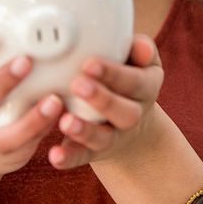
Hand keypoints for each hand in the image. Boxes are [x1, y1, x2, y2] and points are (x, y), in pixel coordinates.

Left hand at [48, 34, 163, 169]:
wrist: (131, 122)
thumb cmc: (127, 77)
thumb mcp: (139, 61)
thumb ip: (139, 49)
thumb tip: (141, 46)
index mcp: (146, 88)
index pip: (135, 81)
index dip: (114, 74)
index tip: (90, 63)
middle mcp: (134, 115)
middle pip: (125, 112)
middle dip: (101, 99)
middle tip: (77, 84)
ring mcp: (114, 136)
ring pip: (103, 138)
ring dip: (85, 131)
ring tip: (65, 121)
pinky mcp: (95, 152)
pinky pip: (83, 156)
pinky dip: (69, 157)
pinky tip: (55, 155)